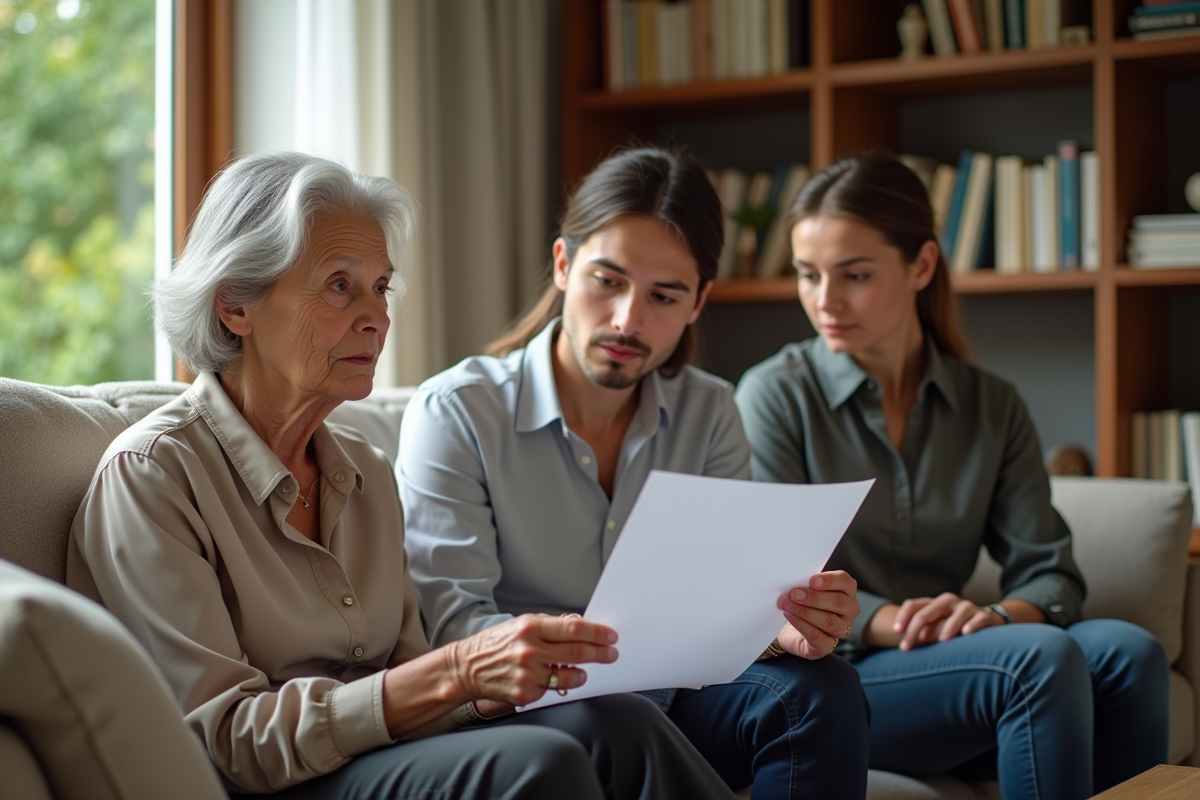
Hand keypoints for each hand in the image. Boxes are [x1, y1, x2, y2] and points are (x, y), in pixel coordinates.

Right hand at [445, 614, 617, 706]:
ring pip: (570, 676)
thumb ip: (551, 626)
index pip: (573, 629)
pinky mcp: (526, 693)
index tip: (611, 636)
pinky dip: (558, 684)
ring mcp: (528, 674)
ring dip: (582, 673)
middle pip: (577, 652)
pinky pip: (552, 690)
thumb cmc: (496, 643)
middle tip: (612, 654)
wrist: (466, 667)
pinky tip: (552, 678)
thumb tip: (580, 626)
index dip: (597, 633)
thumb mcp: (521, 624)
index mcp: (530, 627)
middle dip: (600, 653)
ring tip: (583, 671)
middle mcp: (530, 650)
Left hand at [774, 570, 858, 658]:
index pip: (845, 582)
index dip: (830, 581)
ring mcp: (840, 630)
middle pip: (838, 603)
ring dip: (805, 612)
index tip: (812, 580)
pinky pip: (817, 637)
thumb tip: (795, 578)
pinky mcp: (826, 646)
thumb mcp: (805, 589)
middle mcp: (848, 611)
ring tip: (787, 604)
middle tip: (794, 593)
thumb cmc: (801, 603)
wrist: (788, 628)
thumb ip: (806, 583)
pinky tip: (789, 615)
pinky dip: (801, 625)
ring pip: (829, 621)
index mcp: (846, 591)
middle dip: (814, 597)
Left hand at [894, 592, 1000, 650]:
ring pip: (957, 612)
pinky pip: (979, 618)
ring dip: (949, 626)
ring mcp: (967, 607)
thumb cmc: (955, 627)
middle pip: (928, 611)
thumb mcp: (936, 627)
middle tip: (906, 647)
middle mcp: (948, 602)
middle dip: (915, 629)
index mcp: (933, 604)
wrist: (987, 621)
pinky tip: (967, 633)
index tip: (895, 631)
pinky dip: (973, 624)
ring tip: (941, 640)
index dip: (902, 617)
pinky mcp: (985, 616)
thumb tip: (905, 646)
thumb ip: (922, 633)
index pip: (913, 605)